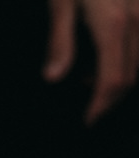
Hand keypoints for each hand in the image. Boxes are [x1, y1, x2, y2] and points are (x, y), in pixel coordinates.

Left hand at [44, 0, 138, 123]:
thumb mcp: (60, 5)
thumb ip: (59, 42)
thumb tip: (53, 78)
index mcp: (112, 26)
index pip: (112, 80)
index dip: (100, 105)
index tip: (88, 121)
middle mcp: (136, 20)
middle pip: (130, 76)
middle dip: (110, 99)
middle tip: (89, 111)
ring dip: (119, 81)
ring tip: (89, 83)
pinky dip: (127, 61)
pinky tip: (105, 60)